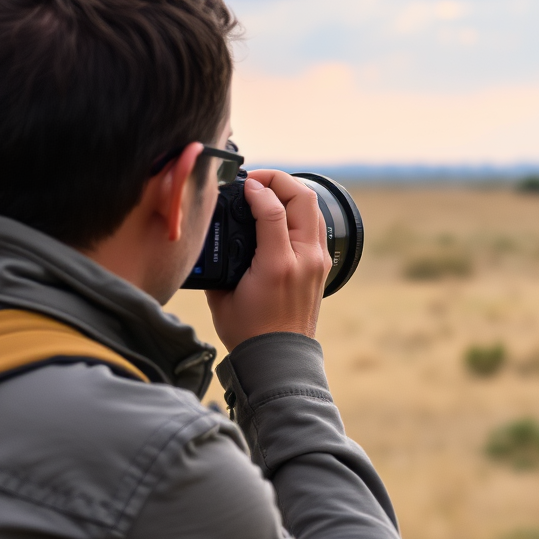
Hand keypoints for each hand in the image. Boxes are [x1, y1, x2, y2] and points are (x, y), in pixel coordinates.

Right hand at [206, 170, 330, 350]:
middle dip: (279, 180)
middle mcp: (305, 259)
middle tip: (257, 180)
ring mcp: (318, 261)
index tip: (242, 185)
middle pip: (304, 199)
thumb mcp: (223, 293)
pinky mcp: (322, 265)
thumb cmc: (248, 330)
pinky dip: (300, 210)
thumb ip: (220, 256)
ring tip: (267, 191)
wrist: (278, 358)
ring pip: (314, 208)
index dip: (257, 189)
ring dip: (292, 193)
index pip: (274, 210)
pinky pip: (317, 224)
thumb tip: (216, 226)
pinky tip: (280, 211)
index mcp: (278, 266)